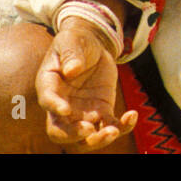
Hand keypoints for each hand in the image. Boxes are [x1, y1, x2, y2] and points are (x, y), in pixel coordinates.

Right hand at [36, 20, 136, 150]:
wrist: (92, 46)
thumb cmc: (76, 42)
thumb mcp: (71, 41)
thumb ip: (70, 54)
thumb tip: (72, 69)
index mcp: (50, 86)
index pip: (48, 101)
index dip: (55, 108)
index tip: (66, 110)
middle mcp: (63, 106)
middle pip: (61, 132)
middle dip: (73, 136)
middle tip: (89, 129)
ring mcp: (82, 112)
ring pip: (85, 137)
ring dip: (97, 140)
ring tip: (113, 131)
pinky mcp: (102, 110)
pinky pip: (110, 125)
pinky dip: (122, 126)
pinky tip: (132, 116)